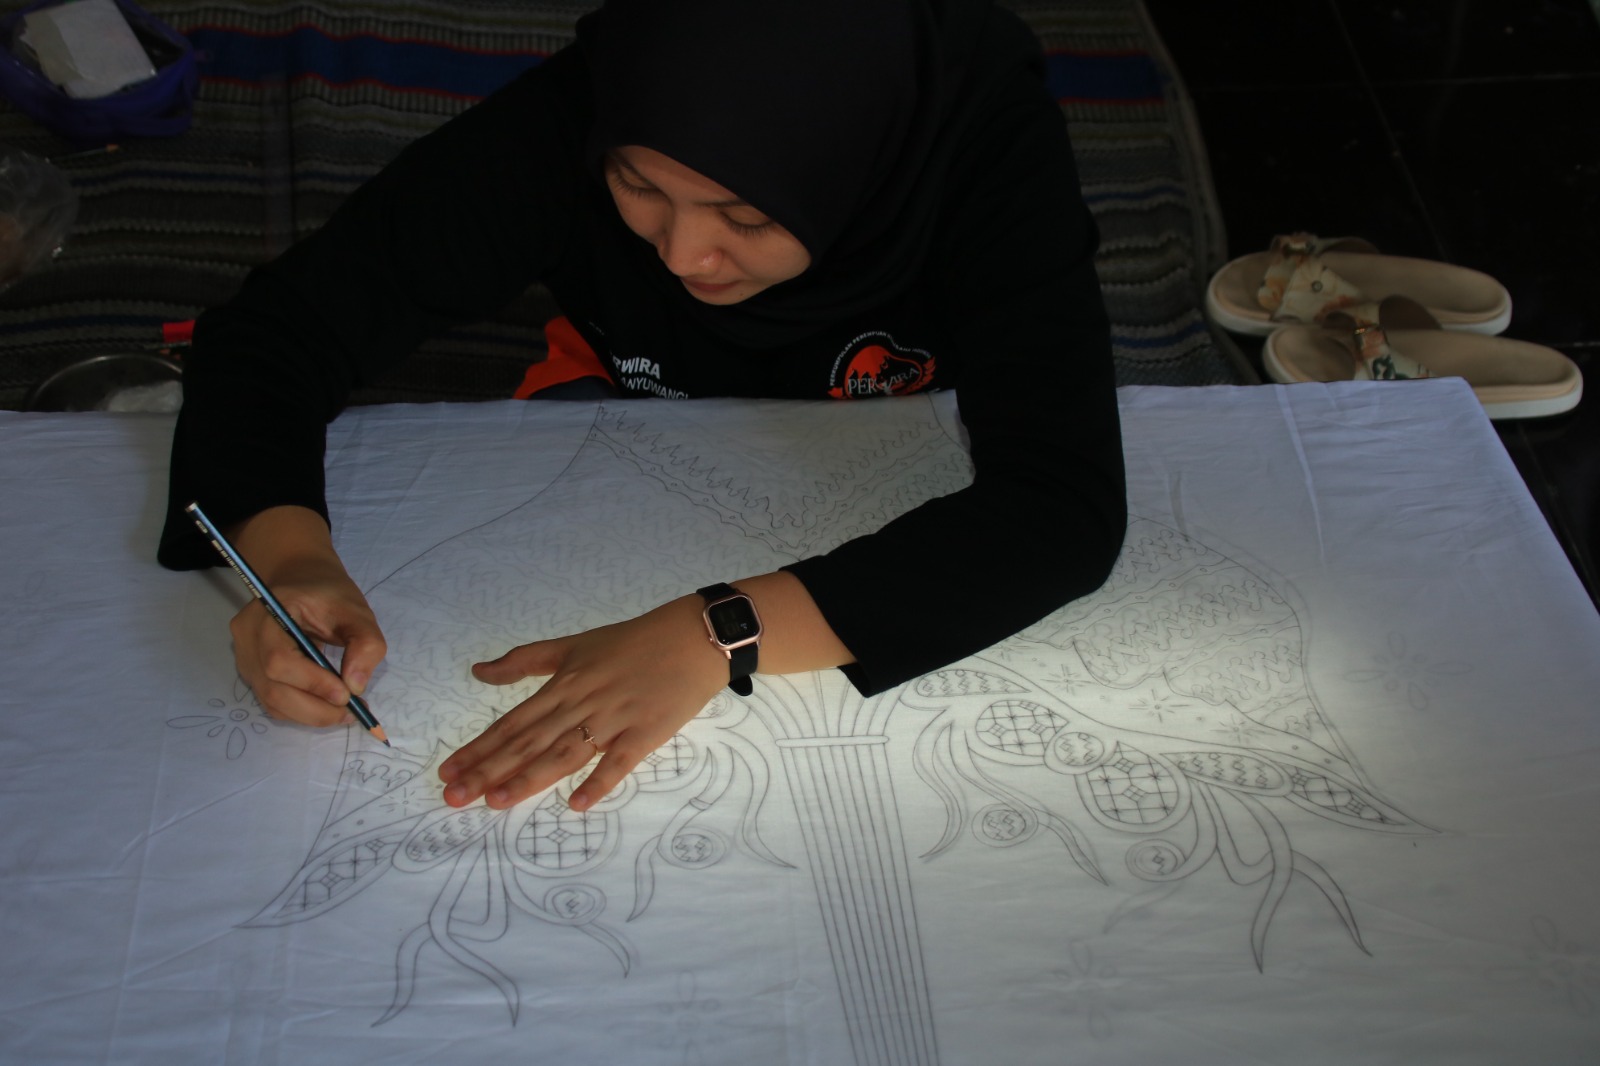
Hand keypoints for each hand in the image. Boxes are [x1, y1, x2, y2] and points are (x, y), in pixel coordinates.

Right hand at [227, 506, 386, 726]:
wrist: (302, 581)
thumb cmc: (328, 594)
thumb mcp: (356, 611)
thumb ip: (365, 644)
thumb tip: (356, 686)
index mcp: (267, 615)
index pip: (278, 660)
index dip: (312, 683)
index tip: (346, 695)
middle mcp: (248, 640)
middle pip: (272, 689)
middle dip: (315, 708)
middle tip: (352, 712)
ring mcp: (246, 658)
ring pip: (272, 701)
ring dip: (311, 714)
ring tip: (345, 711)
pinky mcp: (254, 673)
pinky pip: (274, 701)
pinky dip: (302, 711)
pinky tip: (327, 705)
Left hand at [439, 594, 725, 811]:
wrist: (692, 637)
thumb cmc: (632, 642)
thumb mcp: (574, 645)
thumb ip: (526, 660)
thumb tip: (479, 671)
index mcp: (563, 683)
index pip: (512, 722)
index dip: (479, 748)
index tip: (448, 772)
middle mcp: (581, 703)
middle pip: (529, 742)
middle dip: (489, 770)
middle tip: (454, 797)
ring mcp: (614, 719)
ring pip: (564, 753)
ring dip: (529, 778)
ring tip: (497, 802)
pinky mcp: (645, 733)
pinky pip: (619, 762)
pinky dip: (599, 782)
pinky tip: (578, 805)